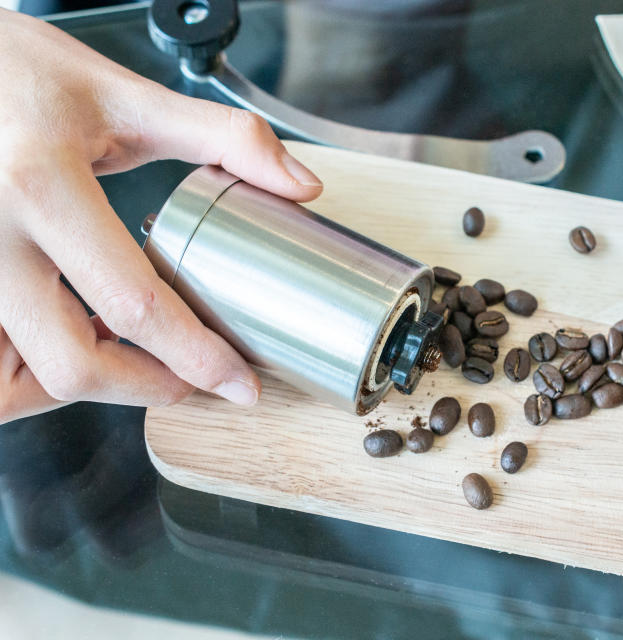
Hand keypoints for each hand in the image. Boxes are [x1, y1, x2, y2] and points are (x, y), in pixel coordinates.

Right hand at [0, 10, 323, 423]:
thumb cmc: (23, 74)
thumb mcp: (126, 95)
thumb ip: (224, 137)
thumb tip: (300, 185)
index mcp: (43, 186)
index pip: (134, 304)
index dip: (197, 357)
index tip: (239, 382)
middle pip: (70, 364)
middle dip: (144, 388)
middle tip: (193, 382)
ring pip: (23, 373)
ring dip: (92, 380)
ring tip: (144, 359)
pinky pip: (0, 350)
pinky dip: (47, 358)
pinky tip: (87, 333)